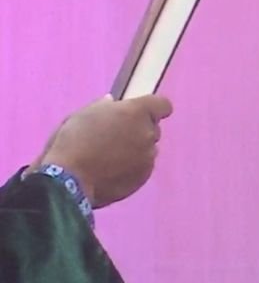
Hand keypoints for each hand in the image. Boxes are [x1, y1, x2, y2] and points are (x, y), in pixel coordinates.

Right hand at [31, 94, 172, 207]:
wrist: (72, 178)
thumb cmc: (74, 140)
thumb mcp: (85, 114)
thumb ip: (105, 107)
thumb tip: (112, 103)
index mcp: (136, 112)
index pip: (162, 105)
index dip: (154, 107)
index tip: (143, 111)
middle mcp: (148, 133)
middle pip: (153, 128)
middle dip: (139, 129)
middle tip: (116, 135)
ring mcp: (148, 157)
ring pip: (148, 148)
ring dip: (136, 149)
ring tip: (110, 156)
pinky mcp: (145, 176)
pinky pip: (143, 167)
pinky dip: (132, 166)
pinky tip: (112, 170)